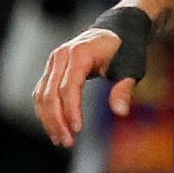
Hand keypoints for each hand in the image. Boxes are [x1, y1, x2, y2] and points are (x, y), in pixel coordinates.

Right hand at [34, 28, 135, 147]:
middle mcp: (60, 57)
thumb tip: (121, 112)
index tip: (78, 129)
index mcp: (79, 54)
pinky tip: (56, 127)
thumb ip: (124, 88)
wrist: (117, 30)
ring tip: (61, 140)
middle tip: (67, 142)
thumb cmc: (126, 50)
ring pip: (42, 95)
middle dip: (56, 120)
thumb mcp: (131, 68)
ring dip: (48, 120)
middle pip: (50, 94)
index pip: (69, 87)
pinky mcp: (51, 69)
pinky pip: (43, 92)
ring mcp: (53, 62)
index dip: (71, 110)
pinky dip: (46, 111)